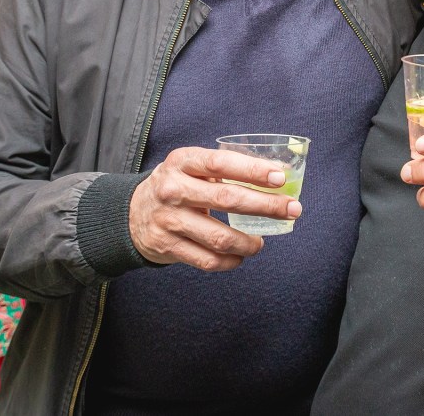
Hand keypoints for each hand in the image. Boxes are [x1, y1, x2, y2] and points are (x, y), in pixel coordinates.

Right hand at [129, 146, 301, 270]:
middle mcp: (173, 189)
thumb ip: (225, 168)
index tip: (280, 177)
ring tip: (261, 241)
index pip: (222, 163)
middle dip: (266, 205)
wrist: (132, 213)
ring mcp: (169, 220)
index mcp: (182, 162)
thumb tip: (276, 175)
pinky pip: (207, 260)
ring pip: (219, 237)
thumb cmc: (177, 185)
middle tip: (292, 209)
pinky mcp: (167, 247)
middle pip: (227, 199)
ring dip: (249, 242)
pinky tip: (240, 256)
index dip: (253, 170)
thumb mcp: (192, 167)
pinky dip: (230, 261)